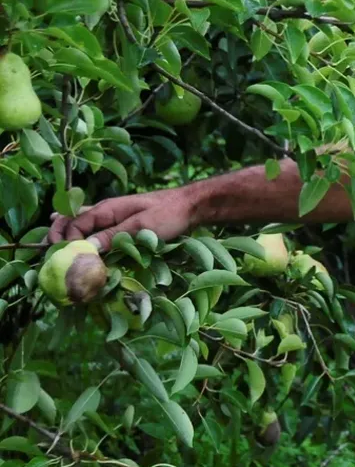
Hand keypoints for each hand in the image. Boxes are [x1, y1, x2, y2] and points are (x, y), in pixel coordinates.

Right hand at [47, 188, 197, 250]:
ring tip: (55, 252)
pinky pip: (95, 230)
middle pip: (71, 222)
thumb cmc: (169, 214)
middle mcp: (104, 211)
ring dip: (68, 237)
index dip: (66, 241)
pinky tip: (73, 242)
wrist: (191, 206)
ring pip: (80, 225)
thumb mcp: (141, 226)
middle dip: (59, 236)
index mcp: (107, 208)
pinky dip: (82, 236)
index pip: (74, 224)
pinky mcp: (121, 225)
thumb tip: (83, 248)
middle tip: (53, 256)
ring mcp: (112, 217)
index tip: (66, 260)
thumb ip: (113, 236)